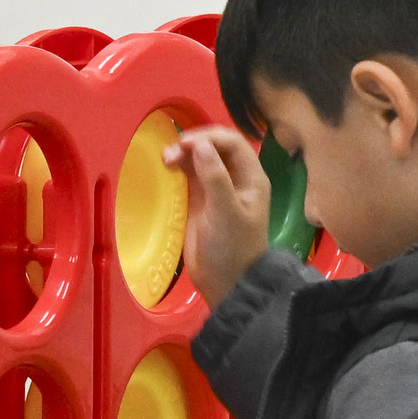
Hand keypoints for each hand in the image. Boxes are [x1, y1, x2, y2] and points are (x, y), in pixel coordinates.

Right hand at [168, 124, 270, 305]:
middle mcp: (236, 177)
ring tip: (166, 159)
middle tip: (172, 152)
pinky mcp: (200, 199)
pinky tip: (167, 167)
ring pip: (201, 158)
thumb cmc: (232, 247)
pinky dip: (179, 167)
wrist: (225, 281)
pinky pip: (190, 174)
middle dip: (195, 143)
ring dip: (184, 154)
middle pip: (216, 146)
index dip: (210, 137)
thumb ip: (215, 177)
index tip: (185, 143)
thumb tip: (200, 145)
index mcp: (251, 177)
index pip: (232, 142)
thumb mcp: (226, 212)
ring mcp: (217, 187)